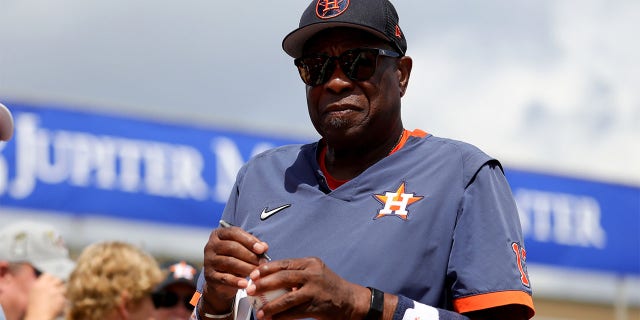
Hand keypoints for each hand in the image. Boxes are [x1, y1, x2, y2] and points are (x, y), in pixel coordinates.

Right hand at [24, 273, 65, 319]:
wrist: (38, 317)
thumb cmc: (35, 307)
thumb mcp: (34, 293)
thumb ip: (42, 285)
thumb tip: (51, 277)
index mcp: (38, 285)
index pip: (48, 275)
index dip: (51, 278)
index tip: (52, 282)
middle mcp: (47, 287)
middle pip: (58, 279)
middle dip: (58, 284)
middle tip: (55, 290)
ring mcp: (55, 292)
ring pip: (64, 287)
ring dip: (62, 292)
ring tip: (55, 299)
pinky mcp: (61, 298)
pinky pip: (65, 296)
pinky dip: (63, 300)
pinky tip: (57, 304)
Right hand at [201, 225, 269, 312]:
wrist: (220, 280)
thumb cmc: (235, 259)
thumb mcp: (243, 250)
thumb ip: (253, 246)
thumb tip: (264, 247)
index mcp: (218, 234)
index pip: (234, 232)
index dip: (249, 240)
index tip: (262, 249)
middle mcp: (211, 245)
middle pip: (232, 247)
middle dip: (250, 255)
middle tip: (262, 263)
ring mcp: (208, 260)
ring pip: (229, 262)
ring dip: (246, 267)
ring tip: (257, 273)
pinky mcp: (209, 275)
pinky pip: (224, 278)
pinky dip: (236, 281)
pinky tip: (245, 284)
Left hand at [246, 257, 370, 319]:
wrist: (351, 301)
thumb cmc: (328, 286)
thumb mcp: (315, 273)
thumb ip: (297, 273)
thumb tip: (269, 277)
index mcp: (310, 263)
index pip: (284, 263)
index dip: (267, 269)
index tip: (253, 274)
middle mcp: (313, 274)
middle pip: (283, 277)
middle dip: (264, 284)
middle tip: (250, 290)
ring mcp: (316, 290)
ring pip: (287, 298)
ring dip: (271, 306)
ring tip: (260, 312)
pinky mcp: (317, 306)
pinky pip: (295, 312)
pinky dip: (282, 317)